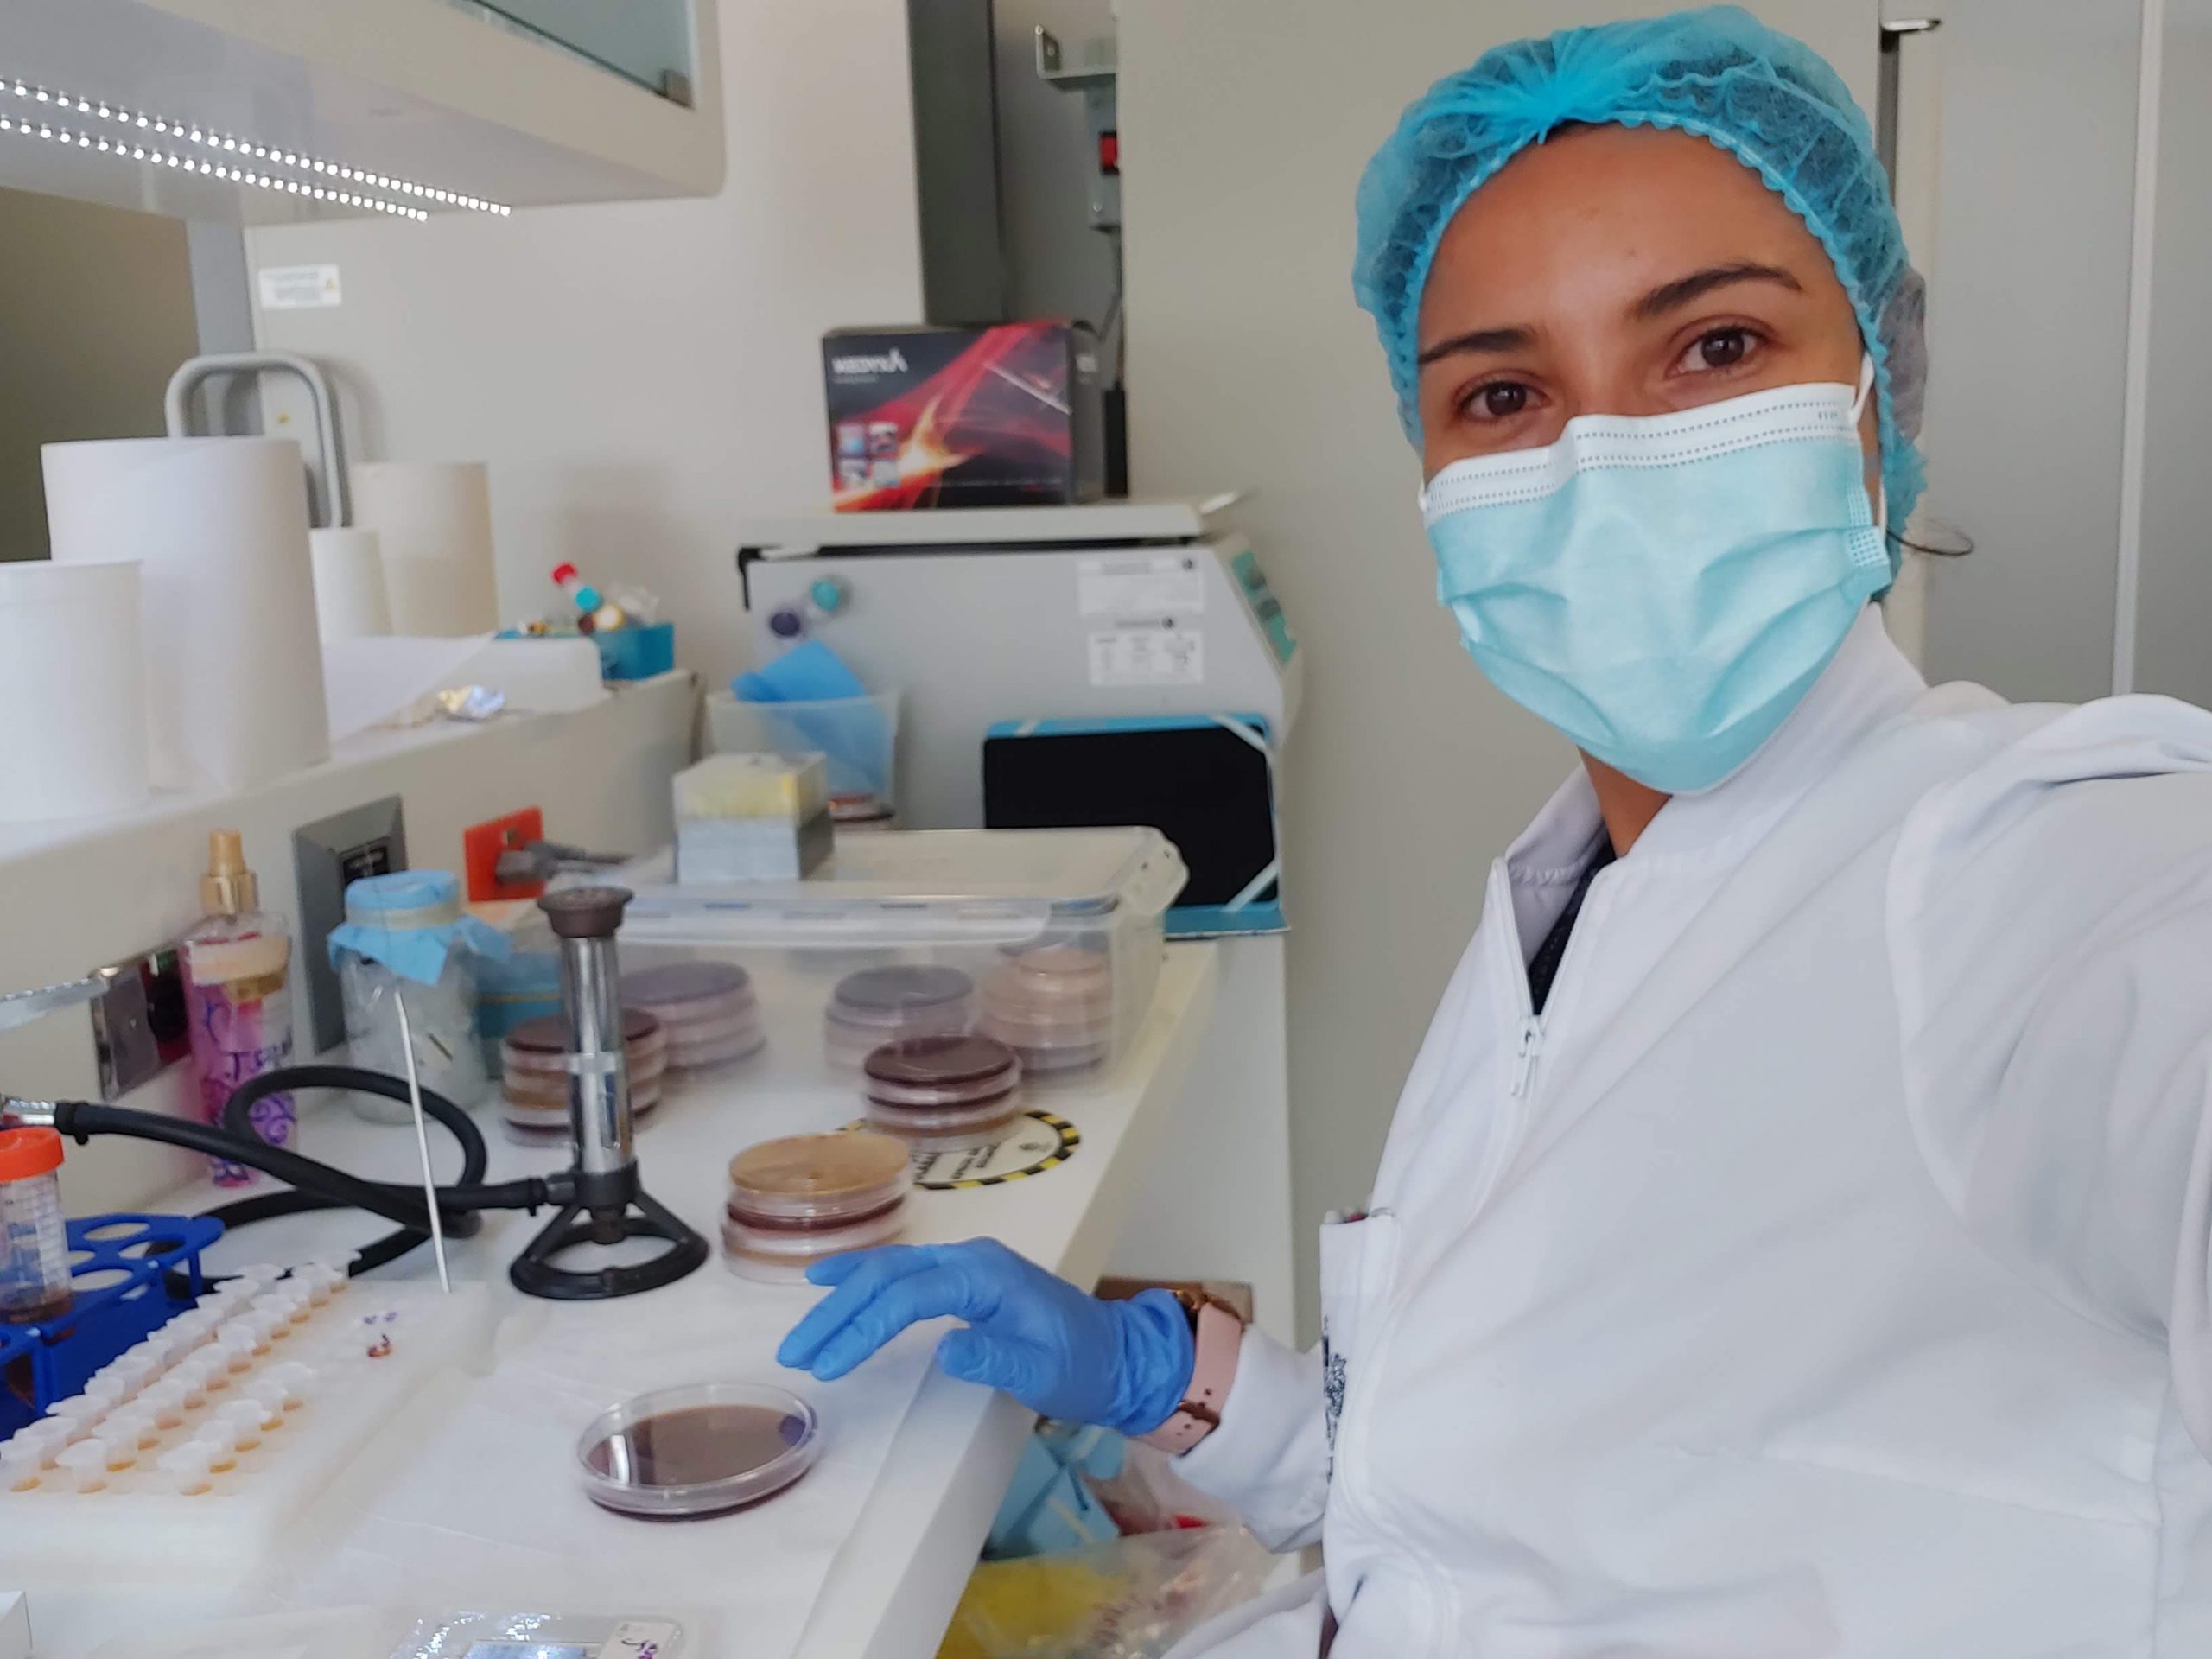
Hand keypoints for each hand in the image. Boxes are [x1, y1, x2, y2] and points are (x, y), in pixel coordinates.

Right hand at [776, 1238, 1194, 1435]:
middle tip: (795, 1352)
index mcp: (988, 1276)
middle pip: (889, 1277)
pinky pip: (903, 1272)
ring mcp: (966, 1264)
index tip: (829, 1365)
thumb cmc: (1084, 1367)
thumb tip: (946, 1348)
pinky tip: (830, 1282)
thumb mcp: (1047, 1373)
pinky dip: (863, 1279)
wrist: (1119, 1354)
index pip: (910, 1296)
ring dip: (843, 1299)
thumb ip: (998, 1360)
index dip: (865, 1328)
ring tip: (801, 1332)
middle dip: (838, 1313)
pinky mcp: (963, 1279)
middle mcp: (971, 1259)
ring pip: (890, 1271)